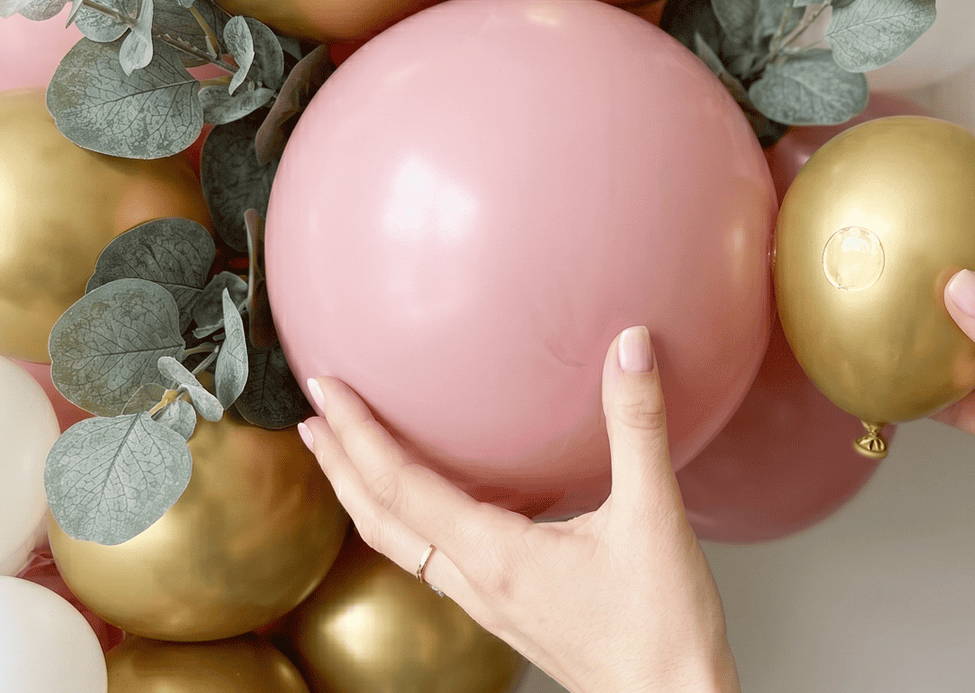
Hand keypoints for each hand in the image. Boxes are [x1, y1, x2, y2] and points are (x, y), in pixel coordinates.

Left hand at [298, 326, 738, 692]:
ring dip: (367, 496)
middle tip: (311, 416)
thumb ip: (637, 426)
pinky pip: (439, 560)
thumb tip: (630, 348)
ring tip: (351, 456)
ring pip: (403, 545)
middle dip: (339, 466)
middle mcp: (477, 582)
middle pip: (380, 521)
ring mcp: (489, 603)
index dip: (356, 434)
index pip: (400, 486)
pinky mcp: (510, 611)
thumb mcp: (654, 515)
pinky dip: (412, 521)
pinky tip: (439, 504)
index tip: (324, 389)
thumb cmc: (663, 627)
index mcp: (495, 556)